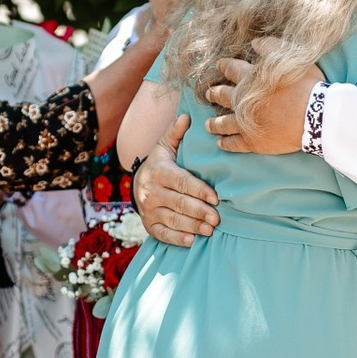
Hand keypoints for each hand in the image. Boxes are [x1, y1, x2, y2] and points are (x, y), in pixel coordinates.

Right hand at [133, 118, 219, 246]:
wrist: (138, 182)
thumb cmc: (161, 163)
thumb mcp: (165, 146)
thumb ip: (176, 133)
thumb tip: (186, 117)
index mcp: (159, 171)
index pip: (182, 182)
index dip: (199, 191)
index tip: (216, 198)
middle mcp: (151, 191)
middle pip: (178, 203)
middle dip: (198, 211)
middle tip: (217, 218)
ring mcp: (149, 210)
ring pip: (172, 219)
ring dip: (192, 226)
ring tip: (210, 230)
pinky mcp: (149, 224)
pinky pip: (162, 234)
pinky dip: (176, 238)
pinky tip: (191, 241)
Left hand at [204, 39, 320, 155]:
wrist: (315, 116)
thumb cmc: (306, 86)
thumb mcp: (290, 59)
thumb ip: (271, 47)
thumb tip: (255, 43)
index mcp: (251, 79)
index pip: (232, 69)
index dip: (224, 66)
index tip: (219, 65)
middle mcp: (242, 101)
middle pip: (223, 96)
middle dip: (214, 94)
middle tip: (208, 94)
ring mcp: (245, 123)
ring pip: (224, 123)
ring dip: (214, 123)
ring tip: (208, 124)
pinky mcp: (253, 142)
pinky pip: (234, 143)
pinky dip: (226, 143)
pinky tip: (220, 142)